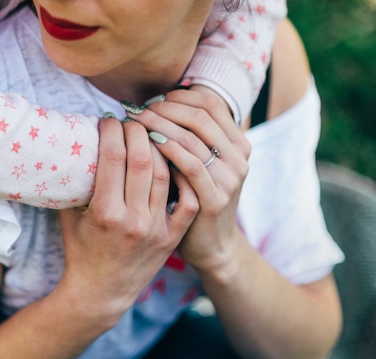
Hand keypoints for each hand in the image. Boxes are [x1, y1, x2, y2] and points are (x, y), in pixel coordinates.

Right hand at [57, 117, 198, 317]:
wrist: (101, 293)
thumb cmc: (80, 250)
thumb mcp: (69, 217)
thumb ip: (75, 183)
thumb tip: (77, 142)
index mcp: (105, 213)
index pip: (113, 156)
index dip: (112, 130)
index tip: (109, 119)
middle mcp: (133, 220)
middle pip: (142, 159)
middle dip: (137, 131)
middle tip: (132, 120)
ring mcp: (156, 229)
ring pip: (165, 174)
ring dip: (160, 147)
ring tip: (152, 134)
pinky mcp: (172, 237)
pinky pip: (186, 200)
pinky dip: (185, 177)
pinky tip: (177, 160)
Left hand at [125, 89, 250, 272]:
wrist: (210, 245)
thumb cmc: (194, 198)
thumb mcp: (198, 164)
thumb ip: (188, 138)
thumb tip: (153, 104)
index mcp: (237, 143)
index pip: (210, 103)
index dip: (179, 96)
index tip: (151, 99)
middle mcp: (239, 157)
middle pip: (200, 116)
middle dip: (165, 108)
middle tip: (137, 109)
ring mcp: (230, 178)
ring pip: (193, 138)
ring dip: (160, 125)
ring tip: (136, 122)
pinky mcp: (216, 198)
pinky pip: (190, 166)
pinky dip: (168, 150)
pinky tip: (148, 144)